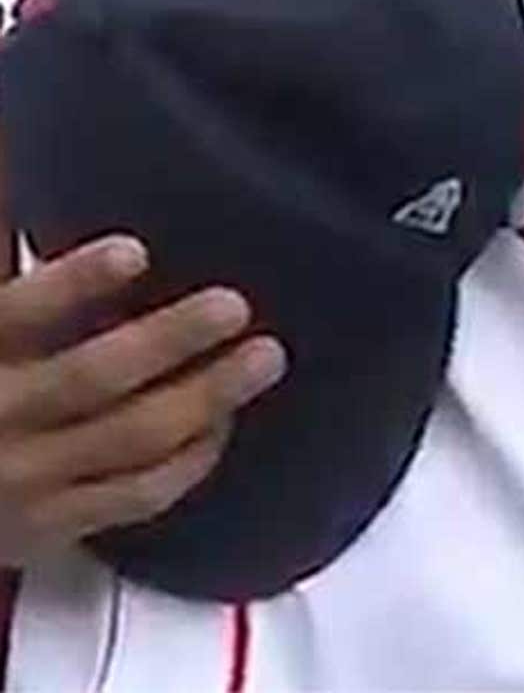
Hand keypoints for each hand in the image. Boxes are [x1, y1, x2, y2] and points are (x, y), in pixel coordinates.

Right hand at [0, 223, 285, 564]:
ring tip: (264, 357)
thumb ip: (38, 297)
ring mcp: (25, 482)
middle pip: (90, 378)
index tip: (134, 251)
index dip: (74, 283)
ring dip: (206, 396)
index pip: (19, 313)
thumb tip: (99, 230)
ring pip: (132, 437)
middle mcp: (0, 417)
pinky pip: (139, 496)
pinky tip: (224, 420)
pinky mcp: (51, 528)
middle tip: (233, 306)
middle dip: (169, 339)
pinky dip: (193, 457)